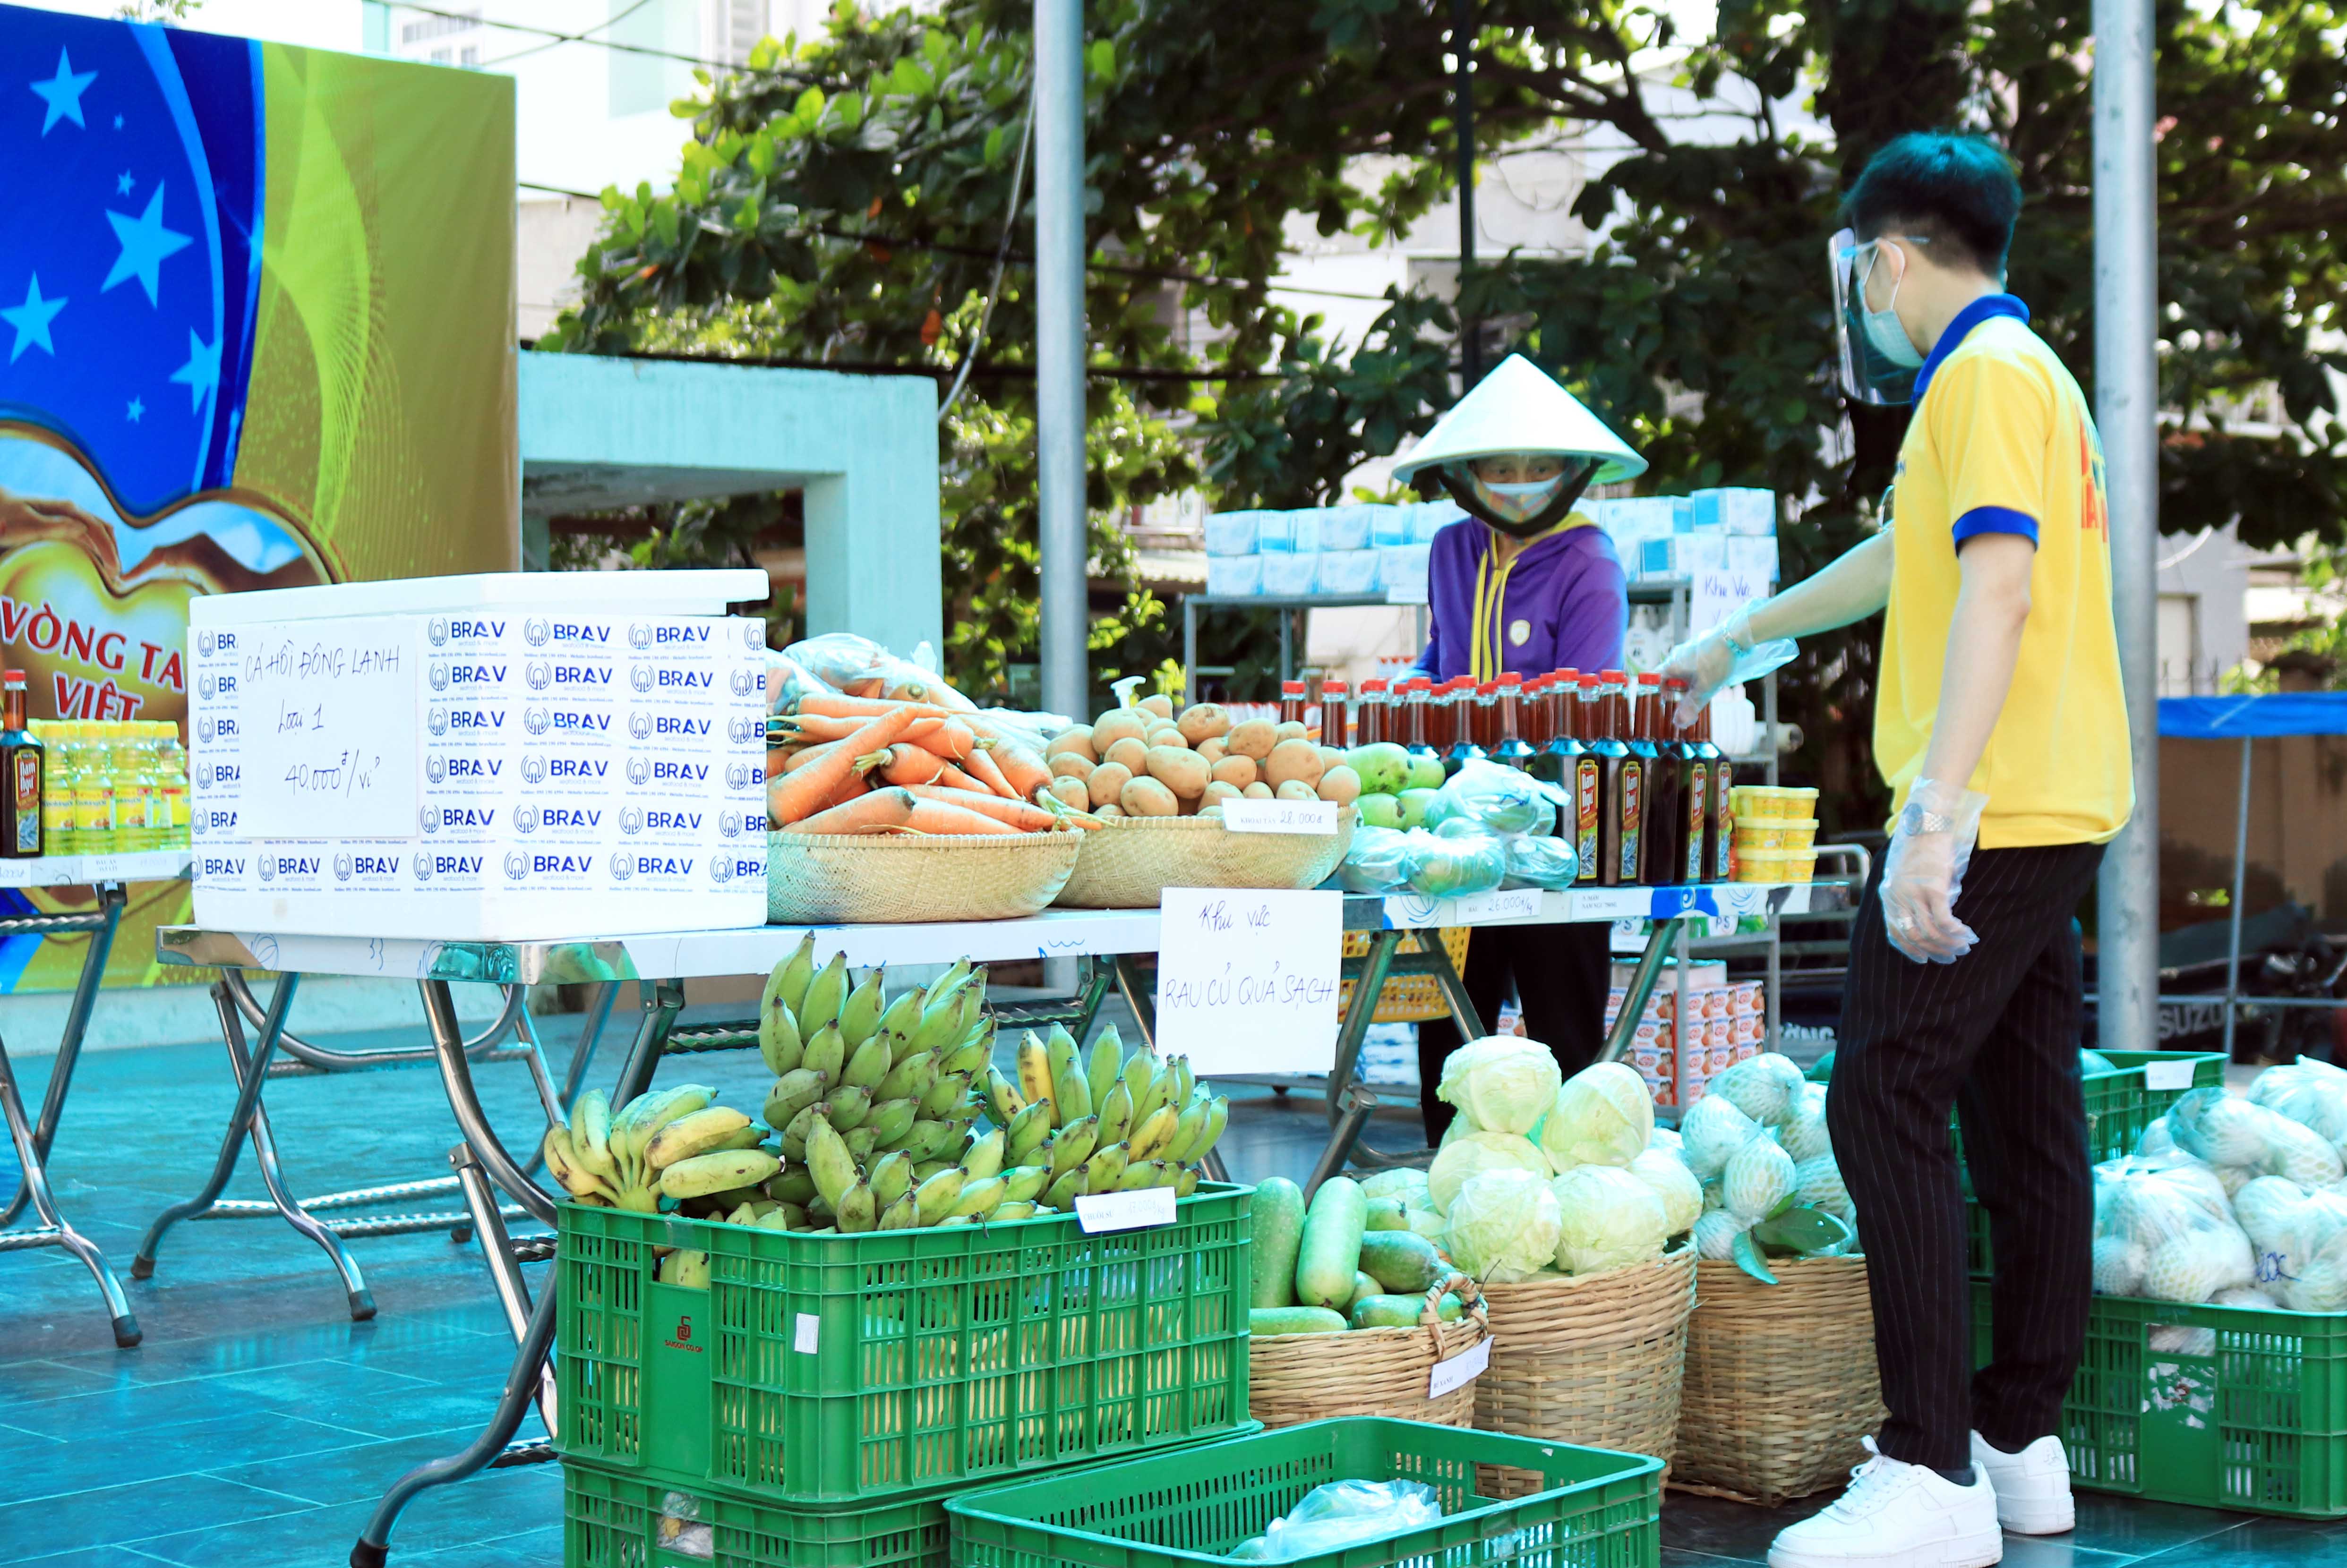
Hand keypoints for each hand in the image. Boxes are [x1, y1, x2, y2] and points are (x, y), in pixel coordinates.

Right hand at [1658, 615, 1743, 727]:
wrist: (1735, 637)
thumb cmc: (1717, 662)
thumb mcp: (1704, 689)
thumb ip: (1690, 707)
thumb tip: (1678, 723)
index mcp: (1672, 666)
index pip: (1653, 680)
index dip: (1657, 692)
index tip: (1667, 702)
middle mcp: (1675, 656)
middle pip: (1668, 677)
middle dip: (1678, 690)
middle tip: (1691, 697)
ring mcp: (1686, 650)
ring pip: (1681, 670)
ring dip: (1688, 682)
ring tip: (1704, 686)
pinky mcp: (1697, 647)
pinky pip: (1691, 663)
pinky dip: (1696, 672)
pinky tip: (1710, 674)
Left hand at [1879, 779, 1988, 963]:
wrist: (1924, 822)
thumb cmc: (1917, 846)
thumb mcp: (1904, 873)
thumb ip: (1910, 896)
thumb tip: (1930, 919)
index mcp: (1888, 895)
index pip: (1894, 933)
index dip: (1910, 950)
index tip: (1924, 959)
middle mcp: (1897, 897)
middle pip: (1914, 937)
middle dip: (1934, 951)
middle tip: (1951, 956)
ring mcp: (1914, 893)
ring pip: (1931, 932)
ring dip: (1949, 943)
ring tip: (1963, 946)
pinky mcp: (1933, 888)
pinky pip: (1945, 920)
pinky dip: (1957, 931)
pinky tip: (1967, 934)